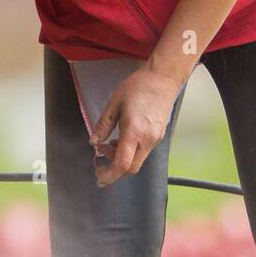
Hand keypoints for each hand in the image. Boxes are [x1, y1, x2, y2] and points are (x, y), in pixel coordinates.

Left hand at [90, 65, 181, 186]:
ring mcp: (156, 138)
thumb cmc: (138, 87)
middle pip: (131, 168)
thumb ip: (103, 126)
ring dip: (121, 159)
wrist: (163, 78)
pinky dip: (130, 151)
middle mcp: (148, 139)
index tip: (99, 178)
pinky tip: (121, 139)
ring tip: (108, 145)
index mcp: (134, 132)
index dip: (109, 175)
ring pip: (137, 161)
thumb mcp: (114, 104)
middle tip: (99, 161)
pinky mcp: (159, 135)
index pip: (122, 164)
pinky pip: (143, 151)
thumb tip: (93, 142)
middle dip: (113, 170)